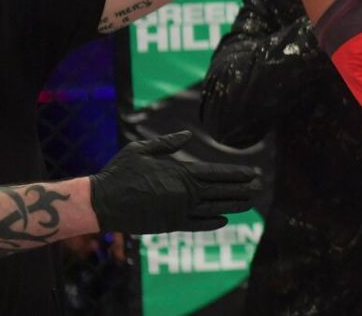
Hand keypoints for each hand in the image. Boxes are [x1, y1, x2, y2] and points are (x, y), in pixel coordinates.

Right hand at [89, 131, 260, 233]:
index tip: (253, 173)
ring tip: (250, 204)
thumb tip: (186, 135)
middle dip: (241, 189)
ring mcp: (179, 211)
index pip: (217, 173)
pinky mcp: (170, 226)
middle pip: (220, 191)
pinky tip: (224, 220)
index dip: (237, 174)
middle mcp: (184, 193)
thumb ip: (167, 143)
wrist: (102, 202)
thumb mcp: (142, 149)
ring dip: (233, 206)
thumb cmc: (119, 172)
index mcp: (180, 173)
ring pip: (213, 208)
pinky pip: (197, 225)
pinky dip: (212, 222)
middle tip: (259, 188)